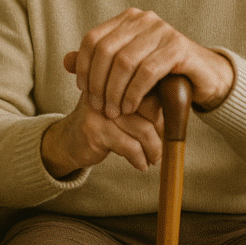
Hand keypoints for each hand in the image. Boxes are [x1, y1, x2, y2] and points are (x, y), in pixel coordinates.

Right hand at [41, 89, 162, 177]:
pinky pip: (130, 146)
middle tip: (161, 146)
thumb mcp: (124, 110)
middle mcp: (108, 89)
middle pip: (151, 108)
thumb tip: (177, 118)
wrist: (67, 140)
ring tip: (153, 158)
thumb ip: (146, 106)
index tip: (164, 129)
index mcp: (117, 79)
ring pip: (143, 130)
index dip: (164, 112)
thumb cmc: (104, 125)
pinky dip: (139, 159)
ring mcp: (101, 108)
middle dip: (161, 131)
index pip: (153, 90)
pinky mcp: (95, 129)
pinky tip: (140, 164)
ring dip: (153, 150)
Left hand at [71, 8, 233, 118]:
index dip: (83, 66)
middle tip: (99, 107)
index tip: (82, 90)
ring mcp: (162, 30)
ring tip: (114, 112)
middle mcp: (143, 19)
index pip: (92, 39)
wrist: (203, 78)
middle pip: (106, 50)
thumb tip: (65, 61)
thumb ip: (98, 64)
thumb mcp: (127, 68)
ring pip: (125, 62)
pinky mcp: (178, 47)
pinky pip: (147, 71)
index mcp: (127, 19)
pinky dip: (134, 92)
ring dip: (115, 91)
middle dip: (98, 82)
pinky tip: (130, 107)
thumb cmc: (161, 74)